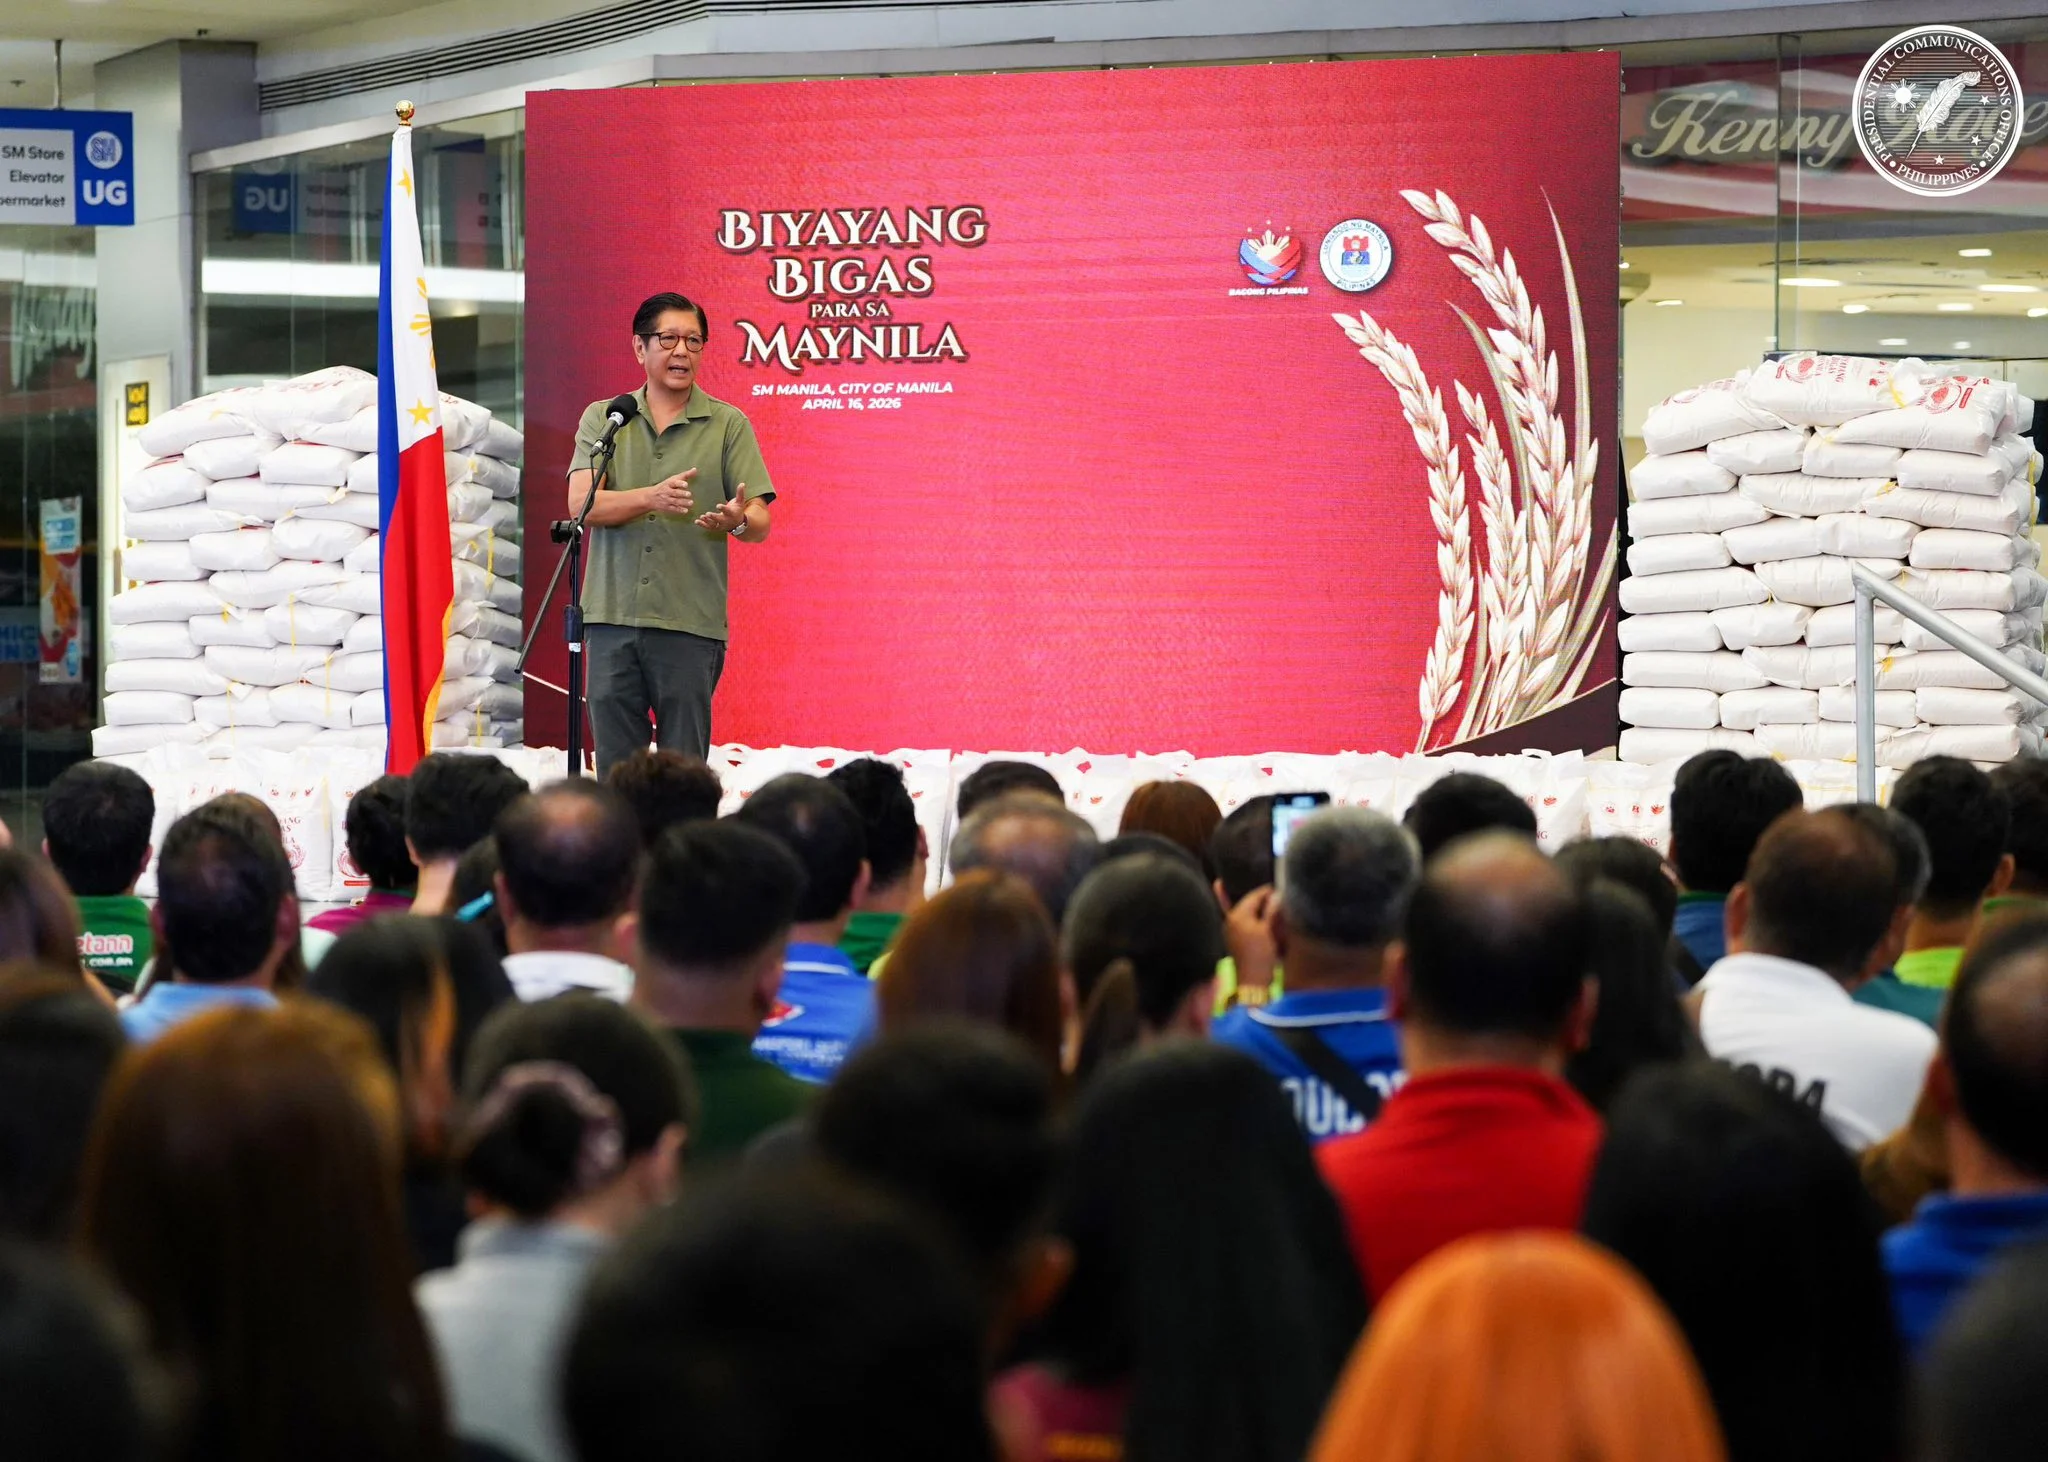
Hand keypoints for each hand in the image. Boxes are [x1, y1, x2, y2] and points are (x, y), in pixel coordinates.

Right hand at [646, 469, 696, 515]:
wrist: (651, 497)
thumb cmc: (666, 486)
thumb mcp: (673, 479)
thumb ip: (685, 475)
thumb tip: (695, 469)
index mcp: (669, 484)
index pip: (674, 483)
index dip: (680, 483)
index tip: (686, 484)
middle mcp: (667, 492)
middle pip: (675, 493)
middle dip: (682, 493)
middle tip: (689, 494)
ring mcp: (667, 500)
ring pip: (675, 501)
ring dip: (683, 502)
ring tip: (691, 503)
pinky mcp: (667, 507)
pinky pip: (674, 509)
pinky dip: (679, 510)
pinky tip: (686, 510)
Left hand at [695, 484, 749, 533]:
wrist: (738, 524)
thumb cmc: (738, 510)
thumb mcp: (740, 502)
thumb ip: (740, 493)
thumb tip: (742, 483)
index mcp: (732, 514)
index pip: (727, 511)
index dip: (723, 508)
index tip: (718, 505)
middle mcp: (726, 521)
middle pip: (720, 520)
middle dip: (714, 517)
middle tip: (708, 514)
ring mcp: (721, 525)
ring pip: (714, 525)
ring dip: (707, 521)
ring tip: (702, 516)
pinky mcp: (716, 528)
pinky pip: (709, 527)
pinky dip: (703, 525)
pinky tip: (696, 521)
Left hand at [1223, 884, 1279, 1000]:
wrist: (1253, 981)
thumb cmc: (1261, 955)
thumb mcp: (1269, 931)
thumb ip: (1272, 911)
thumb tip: (1276, 895)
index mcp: (1238, 915)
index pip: (1254, 896)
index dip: (1268, 892)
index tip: (1280, 888)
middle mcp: (1230, 919)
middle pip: (1249, 903)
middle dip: (1262, 900)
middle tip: (1278, 897)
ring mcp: (1230, 929)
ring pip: (1246, 913)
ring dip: (1258, 909)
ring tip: (1272, 907)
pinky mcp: (1233, 939)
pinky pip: (1243, 923)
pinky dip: (1247, 916)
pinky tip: (1239, 902)